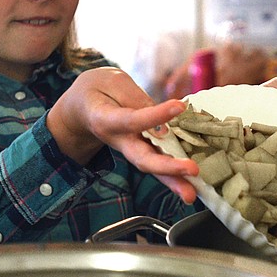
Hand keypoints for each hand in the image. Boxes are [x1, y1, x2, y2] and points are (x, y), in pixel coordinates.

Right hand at [46, 67, 199, 202]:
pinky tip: (193, 185)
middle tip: (192, 170)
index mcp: (104, 120)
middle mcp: (119, 141)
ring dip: (173, 182)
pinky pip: (158, 166)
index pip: (131, 120)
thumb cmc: (99, 91)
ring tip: (191, 194)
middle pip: (141, 158)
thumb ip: (136, 98)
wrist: (83, 108)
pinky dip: (175, 177)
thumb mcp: (113, 82)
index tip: (179, 106)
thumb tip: (161, 121)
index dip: (154, 116)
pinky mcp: (142, 152)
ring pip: (151, 168)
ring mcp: (131, 150)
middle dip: (167, 167)